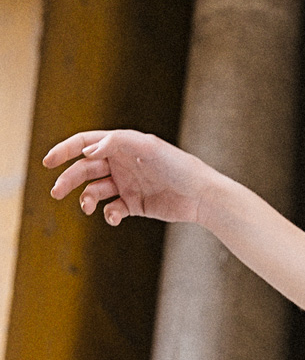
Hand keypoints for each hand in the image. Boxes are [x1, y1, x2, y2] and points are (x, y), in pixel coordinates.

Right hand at [43, 130, 214, 226]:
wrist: (201, 196)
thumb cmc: (178, 167)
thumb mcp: (148, 148)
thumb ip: (116, 143)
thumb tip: (87, 150)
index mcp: (122, 145)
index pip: (86, 144)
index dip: (65, 151)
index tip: (47, 162)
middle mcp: (122, 163)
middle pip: (85, 169)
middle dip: (69, 179)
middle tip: (57, 192)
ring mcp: (127, 184)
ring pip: (95, 191)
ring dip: (87, 198)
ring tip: (89, 207)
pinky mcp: (134, 205)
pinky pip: (112, 210)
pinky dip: (108, 214)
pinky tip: (114, 216)